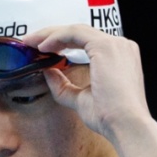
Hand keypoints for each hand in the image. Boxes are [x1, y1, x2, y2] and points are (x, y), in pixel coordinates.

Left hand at [25, 25, 150, 138]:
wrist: (126, 125)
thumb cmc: (110, 117)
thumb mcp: (81, 99)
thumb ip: (64, 85)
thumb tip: (48, 72)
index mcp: (119, 57)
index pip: (86, 41)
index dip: (62, 42)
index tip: (42, 49)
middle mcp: (119, 46)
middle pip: (80, 33)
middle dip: (52, 35)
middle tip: (30, 41)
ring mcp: (114, 44)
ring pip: (76, 30)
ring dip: (51, 34)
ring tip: (30, 42)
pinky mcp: (105, 46)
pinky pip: (74, 34)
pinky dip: (56, 37)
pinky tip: (42, 46)